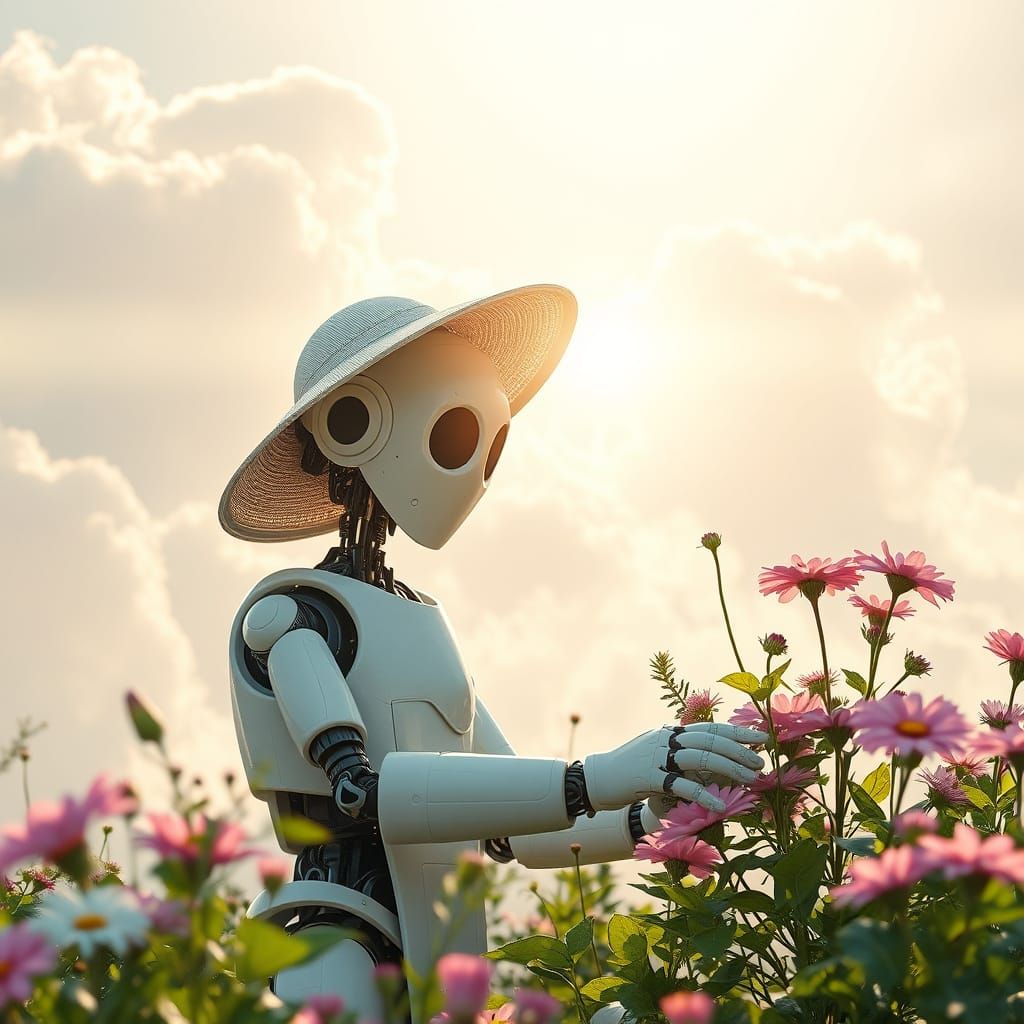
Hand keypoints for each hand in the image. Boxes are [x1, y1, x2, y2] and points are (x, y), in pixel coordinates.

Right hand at [583, 722, 767, 812]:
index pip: (709, 728)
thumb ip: (679, 750)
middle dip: (739, 750)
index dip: (737, 731)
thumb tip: (710, 755)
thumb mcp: (656, 752)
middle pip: (709, 740)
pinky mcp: (648, 777)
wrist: (597, 778)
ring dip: (729, 768)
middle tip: (761, 762)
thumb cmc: (629, 769)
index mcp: (669, 731)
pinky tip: (719, 805)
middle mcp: (665, 738)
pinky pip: (681, 785)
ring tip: (750, 779)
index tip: (761, 737)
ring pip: (700, 757)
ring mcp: (656, 756)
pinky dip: (702, 794)